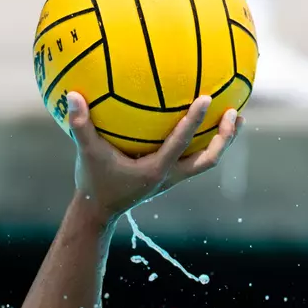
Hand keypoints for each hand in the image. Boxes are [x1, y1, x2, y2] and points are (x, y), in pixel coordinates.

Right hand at [65, 91, 239, 224]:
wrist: (98, 211)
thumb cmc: (94, 181)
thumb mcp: (85, 153)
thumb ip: (80, 125)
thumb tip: (71, 95)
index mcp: (155, 170)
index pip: (180, 143)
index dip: (195, 121)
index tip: (207, 98)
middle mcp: (169, 175)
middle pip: (208, 160)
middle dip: (225, 138)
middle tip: (236, 112)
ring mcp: (172, 177)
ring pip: (206, 161)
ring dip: (222, 141)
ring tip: (235, 116)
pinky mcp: (169, 176)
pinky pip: (193, 156)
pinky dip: (202, 141)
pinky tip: (205, 121)